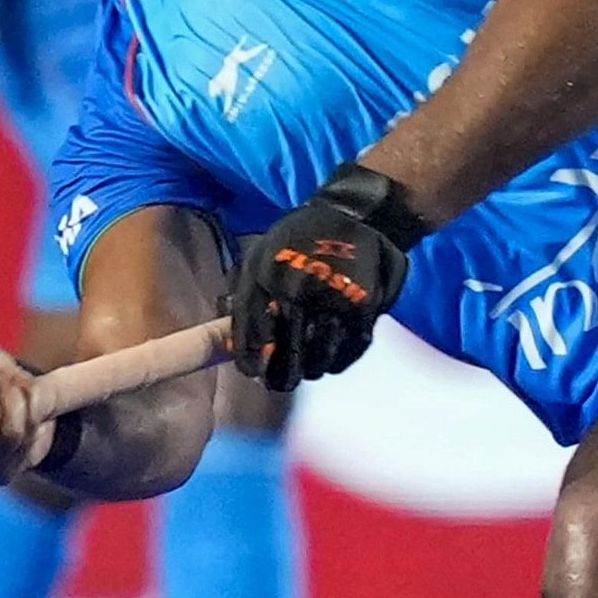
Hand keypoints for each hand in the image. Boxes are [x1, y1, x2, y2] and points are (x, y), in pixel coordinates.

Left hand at [230, 166, 422, 390]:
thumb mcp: (257, 255)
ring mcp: (331, 301)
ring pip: (318, 359)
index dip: (252, 362)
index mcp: (265, 279)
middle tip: (281, 382)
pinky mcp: (364, 307)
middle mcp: (296, 292)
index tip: (254, 373)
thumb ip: (244, 295)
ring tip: (308, 369)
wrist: (352, 214)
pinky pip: (349, 350)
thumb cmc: (296, 238)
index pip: (252, 336)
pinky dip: (339, 361)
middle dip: (282, 375)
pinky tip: (331, 358)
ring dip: (312, 369)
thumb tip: (234, 336)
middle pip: (286, 354)